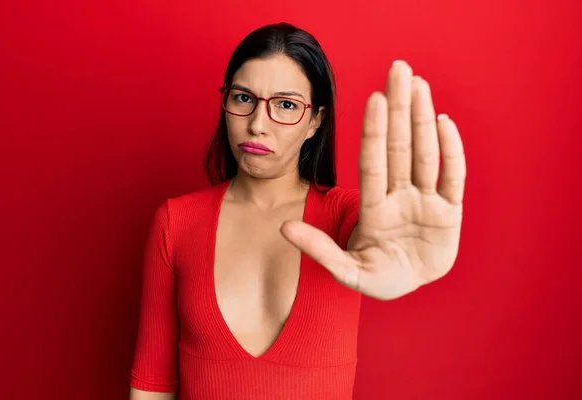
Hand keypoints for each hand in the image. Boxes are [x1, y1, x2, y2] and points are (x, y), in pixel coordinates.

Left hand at [281, 60, 465, 299]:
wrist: (409, 287)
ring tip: (419, 84)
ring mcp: (426, 203)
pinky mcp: (450, 214)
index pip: (373, 163)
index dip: (374, 133)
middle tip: (399, 69)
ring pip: (426, 153)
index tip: (373, 99)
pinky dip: (451, 152)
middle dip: (400, 109)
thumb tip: (283, 227)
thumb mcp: (346, 271)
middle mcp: (400, 196)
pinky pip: (452, 178)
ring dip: (423, 119)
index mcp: (375, 208)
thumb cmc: (378, 278)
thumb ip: (319, 249)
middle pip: (400, 147)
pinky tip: (444, 123)